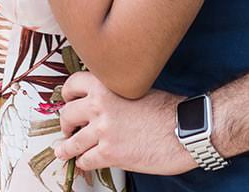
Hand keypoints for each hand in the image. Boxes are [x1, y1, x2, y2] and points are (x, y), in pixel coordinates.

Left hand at [55, 73, 194, 174]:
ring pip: (71, 141)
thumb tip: (103, 105)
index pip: (72, 85)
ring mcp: (102, 131)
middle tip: (69, 129)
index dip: (68, 95)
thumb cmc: (168, 110)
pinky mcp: (109, 153)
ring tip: (63, 150)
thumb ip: (115, 95)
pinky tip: (86, 163)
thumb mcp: (137, 89)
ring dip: (67, 148)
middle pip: (66, 115)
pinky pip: (85, 160)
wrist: (185, 129)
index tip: (68, 102)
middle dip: (66, 124)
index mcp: (106, 85)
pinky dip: (84, 163)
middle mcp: (99, 106)